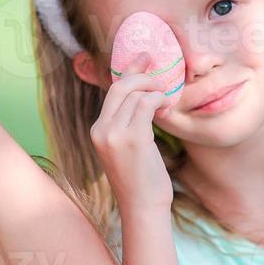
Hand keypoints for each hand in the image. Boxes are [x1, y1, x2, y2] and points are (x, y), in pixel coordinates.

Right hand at [90, 52, 173, 215]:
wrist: (142, 206)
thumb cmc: (141, 179)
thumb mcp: (128, 148)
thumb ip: (129, 124)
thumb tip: (145, 99)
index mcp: (97, 131)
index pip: (111, 92)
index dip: (128, 72)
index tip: (143, 58)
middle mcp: (101, 129)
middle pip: (120, 87)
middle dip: (142, 76)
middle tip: (161, 78)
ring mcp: (114, 134)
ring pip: (135, 94)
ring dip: (155, 92)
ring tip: (166, 103)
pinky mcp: (132, 138)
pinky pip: (146, 104)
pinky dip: (159, 100)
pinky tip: (166, 108)